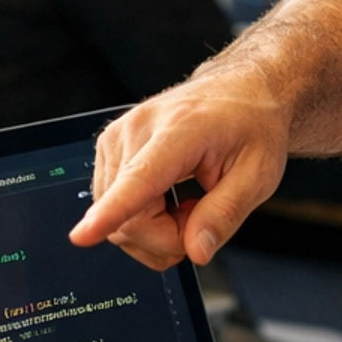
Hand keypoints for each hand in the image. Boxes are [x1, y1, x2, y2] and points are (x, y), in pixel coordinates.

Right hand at [72, 76, 291, 269]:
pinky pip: (112, 204)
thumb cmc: (251, 125)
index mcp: (180, 130)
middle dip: (167, 238)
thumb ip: (226, 214)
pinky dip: (140, 215)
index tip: (82, 235)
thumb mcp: (259, 175)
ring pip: (117, 219)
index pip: (140, 179)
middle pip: (129, 218)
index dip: (111, 213)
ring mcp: (117, 137)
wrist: (239, 91)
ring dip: (154, 229)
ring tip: (189, 203)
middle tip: (202, 219)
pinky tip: (168, 198)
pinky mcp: (109, 147)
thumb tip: (196, 251)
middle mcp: (138, 129)